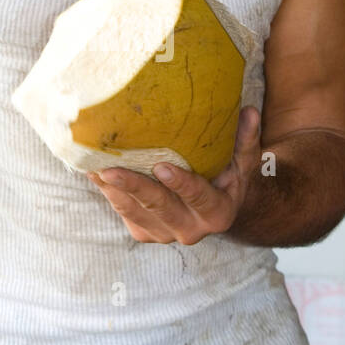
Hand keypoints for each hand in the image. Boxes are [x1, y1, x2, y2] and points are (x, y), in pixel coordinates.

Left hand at [87, 106, 261, 245]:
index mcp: (218, 213)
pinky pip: (124, 214)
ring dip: (114, 190)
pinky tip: (94, 174)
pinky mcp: (145, 233)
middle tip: (110, 169)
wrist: (216, 209)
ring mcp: (166, 234)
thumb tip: (250, 111)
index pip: (199, 197)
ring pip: (136, 213)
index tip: (162, 166)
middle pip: (160, 207)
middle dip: (134, 187)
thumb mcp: (243, 161)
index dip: (181, 183)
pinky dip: (109, 194)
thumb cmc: (228, 177)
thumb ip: (245, 140)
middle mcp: (192, 229)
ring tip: (93, 167)